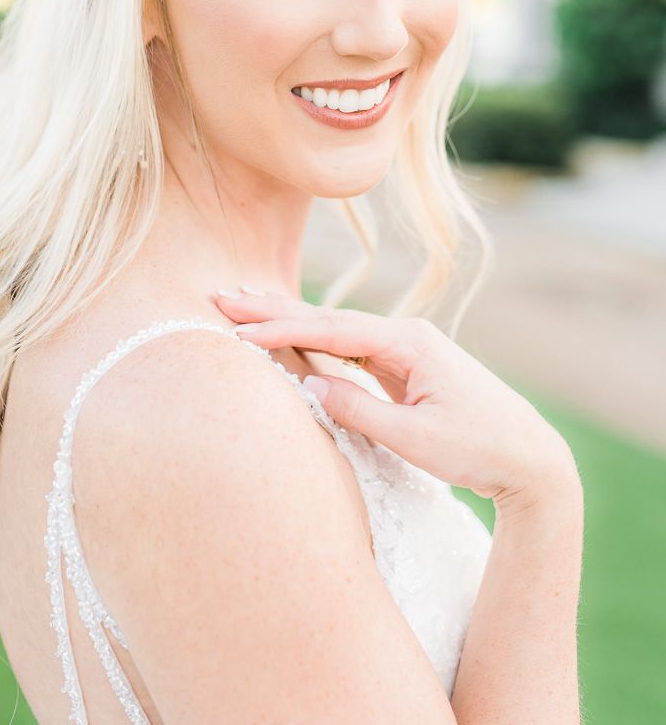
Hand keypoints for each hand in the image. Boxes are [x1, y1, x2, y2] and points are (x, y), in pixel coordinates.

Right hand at [213, 288, 579, 509]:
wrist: (530, 458)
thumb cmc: (479, 448)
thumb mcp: (416, 438)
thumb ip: (360, 411)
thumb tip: (310, 383)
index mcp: (410, 343)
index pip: (333, 330)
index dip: (283, 329)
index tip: (239, 328)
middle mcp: (406, 336)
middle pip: (329, 318)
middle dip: (275, 308)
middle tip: (223, 295)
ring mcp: (406, 350)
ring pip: (335, 331)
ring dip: (290, 321)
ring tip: (244, 308)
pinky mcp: (405, 368)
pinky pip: (349, 350)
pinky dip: (314, 342)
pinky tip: (290, 336)